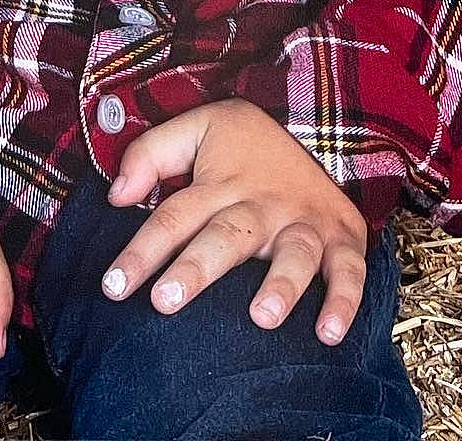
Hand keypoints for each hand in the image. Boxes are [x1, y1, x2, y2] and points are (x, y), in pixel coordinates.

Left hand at [99, 96, 371, 344]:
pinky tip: (329, 333)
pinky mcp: (342, 238)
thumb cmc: (244, 146)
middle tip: (165, 301)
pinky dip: (344, 300)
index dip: (142, 251)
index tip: (112, 287)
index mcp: (221, 184)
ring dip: (280, 285)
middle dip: (197, 269)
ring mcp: (304, 222)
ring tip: (260, 318)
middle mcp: (262, 205)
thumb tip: (117, 195)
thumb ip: (151, 153)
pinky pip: (348, 270)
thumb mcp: (198, 127)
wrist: (316, 129)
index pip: (174, 216)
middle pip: (226, 237)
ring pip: (293, 254)